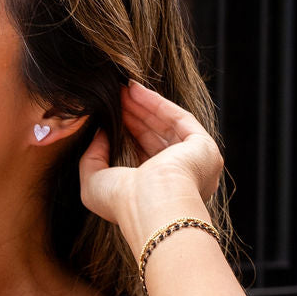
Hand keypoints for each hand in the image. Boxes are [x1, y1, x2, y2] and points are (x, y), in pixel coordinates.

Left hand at [78, 80, 222, 234]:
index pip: (143, 155)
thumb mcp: (94, 182)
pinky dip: (158, 104)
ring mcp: (194, 162)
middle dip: (134, 115)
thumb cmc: (122, 203)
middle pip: (155, 137)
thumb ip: (93, 157)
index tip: (110, 115)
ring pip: (168, 126)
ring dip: (144, 106)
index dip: (126, 132)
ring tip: (123, 90)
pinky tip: (137, 92)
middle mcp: (181, 179)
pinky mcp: (203, 147)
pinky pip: (180, 119)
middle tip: (116, 97)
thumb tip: (100, 133)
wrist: (152, 205)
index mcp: (159, 192)